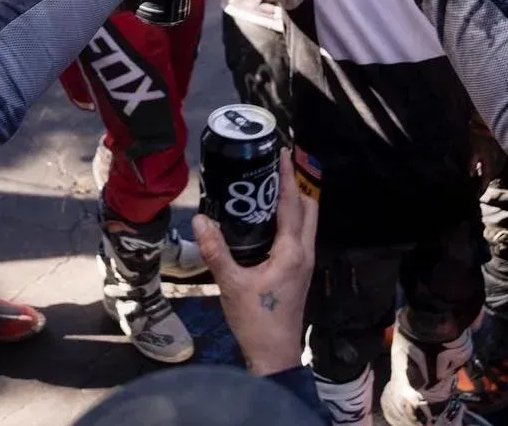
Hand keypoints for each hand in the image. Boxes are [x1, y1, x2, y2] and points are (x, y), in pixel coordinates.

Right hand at [194, 151, 317, 376]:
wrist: (273, 356)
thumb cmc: (256, 320)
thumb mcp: (231, 284)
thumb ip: (216, 251)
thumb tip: (199, 218)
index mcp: (292, 252)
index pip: (293, 203)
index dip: (288, 176)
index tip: (282, 152)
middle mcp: (304, 253)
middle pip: (309, 208)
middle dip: (295, 184)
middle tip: (273, 166)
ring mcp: (304, 264)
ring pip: (307, 222)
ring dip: (294, 201)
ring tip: (269, 186)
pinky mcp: (298, 272)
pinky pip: (299, 235)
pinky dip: (289, 218)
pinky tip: (266, 219)